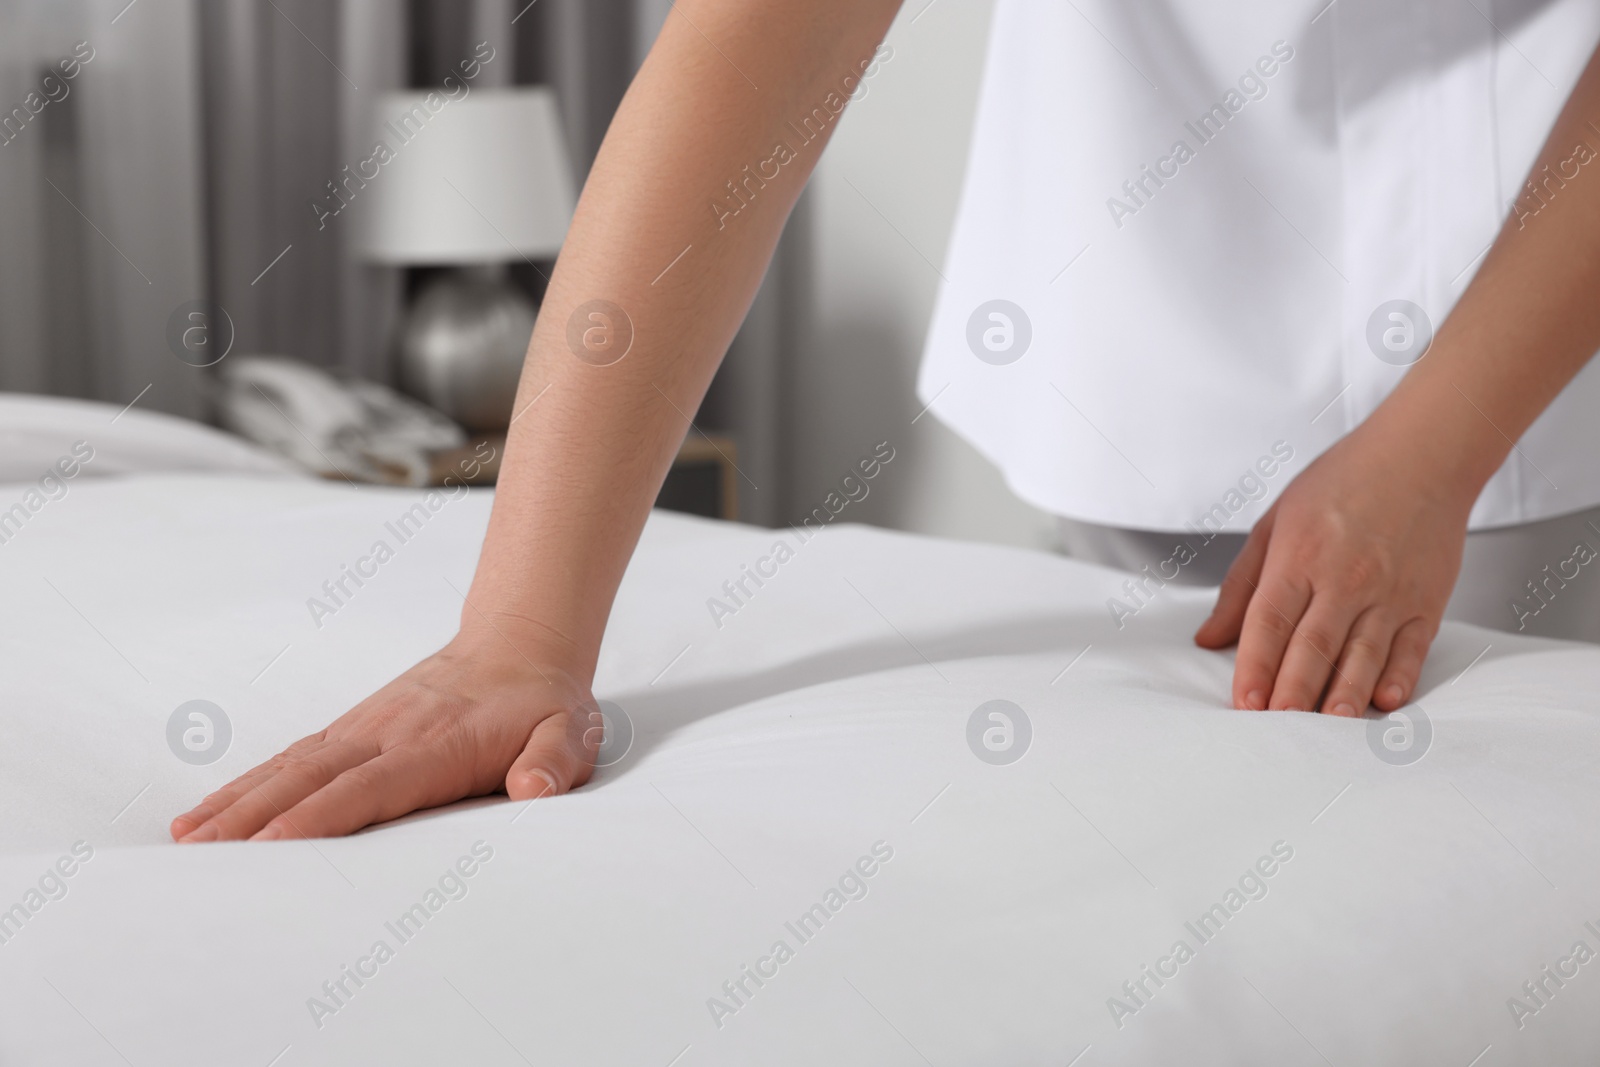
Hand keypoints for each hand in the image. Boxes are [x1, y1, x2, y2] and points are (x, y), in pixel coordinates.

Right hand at [171, 629, 598, 840]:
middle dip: (256, 816)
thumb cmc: (544, 703)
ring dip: (238, 801)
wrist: (520, 642)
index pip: (373, 785)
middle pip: (313, 777)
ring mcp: (363, 728)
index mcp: (438, 745)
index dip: (324, 814)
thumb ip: (553, 761)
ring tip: (186, 839)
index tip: (275, 843)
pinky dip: (247, 785)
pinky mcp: (351, 729)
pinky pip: (292, 759)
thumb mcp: (571, 731)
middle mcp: (388, 734)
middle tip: (201, 855)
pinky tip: (208, 813)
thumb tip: (534, 789)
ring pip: (291, 766)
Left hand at [1193, 424, 1476, 715]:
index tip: (1243, 703)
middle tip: (1277, 730)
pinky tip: (1385, 700)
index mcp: (1299, 556)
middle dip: (1293, 691)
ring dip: (1344, 694)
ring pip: (1362, 653)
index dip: (1255, 666)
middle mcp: (1344, 577)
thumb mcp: (1275, 523)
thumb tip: (1209, 638)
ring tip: (1328, 728)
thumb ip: (1241, 586)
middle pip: (1313, 645)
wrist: (1420, 456)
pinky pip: (1411, 646)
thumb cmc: (1340, 485)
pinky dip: (1399, 675)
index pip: (1269, 622)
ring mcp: (1388, 591)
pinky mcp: (1426, 601)